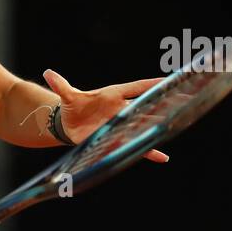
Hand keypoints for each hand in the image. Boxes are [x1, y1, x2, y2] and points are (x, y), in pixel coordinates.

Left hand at [42, 69, 169, 162]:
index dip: (151, 83)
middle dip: (163, 103)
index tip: (169, 79)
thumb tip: (48, 73)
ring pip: (144, 124)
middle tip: (183, 99)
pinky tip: (163, 157)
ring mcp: (122, 124)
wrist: (70, 124)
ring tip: (177, 125)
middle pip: (146, 105)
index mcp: (114, 94)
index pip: (136, 87)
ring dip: (158, 126)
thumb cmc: (74, 106)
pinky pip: (136, 145)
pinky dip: (149, 151)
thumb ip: (61, 86)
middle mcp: (122, 108)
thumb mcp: (68, 96)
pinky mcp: (118, 138)